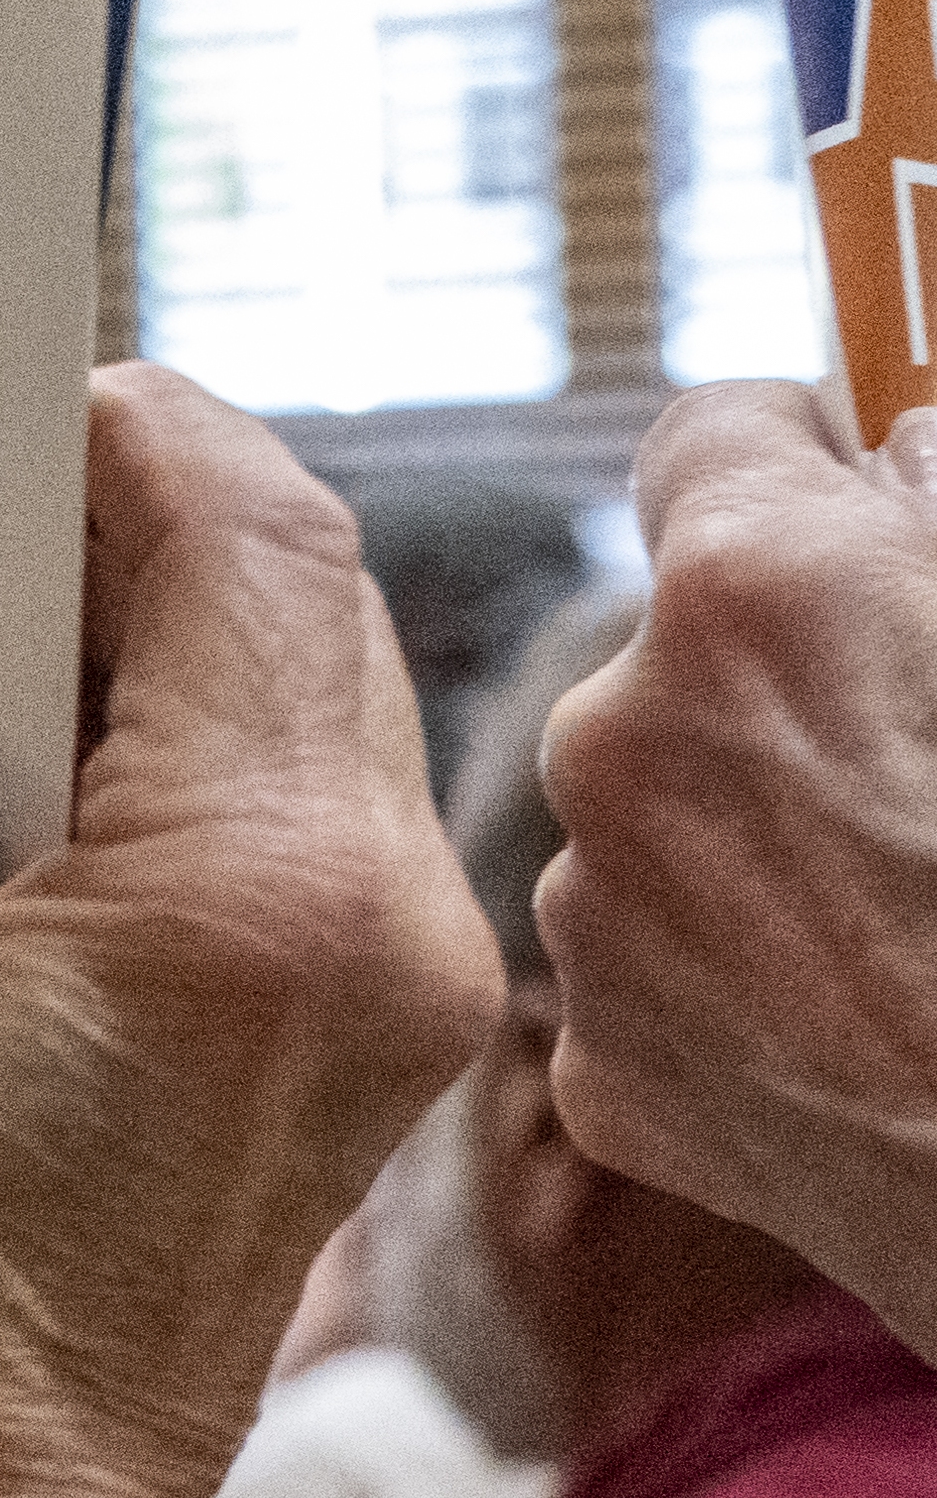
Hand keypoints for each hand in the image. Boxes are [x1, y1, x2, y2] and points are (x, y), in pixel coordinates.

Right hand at [0, 369, 497, 1497]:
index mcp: (255, 881)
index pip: (240, 536)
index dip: (102, 433)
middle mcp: (371, 915)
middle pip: (286, 602)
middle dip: (101, 526)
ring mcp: (382, 988)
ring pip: (283, 702)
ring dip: (118, 644)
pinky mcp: (339, 1048)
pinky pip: (264, 823)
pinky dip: (137, 761)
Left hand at [539, 377, 936, 1353]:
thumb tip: (894, 452)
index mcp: (752, 593)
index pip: (710, 432)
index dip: (794, 452)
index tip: (848, 484)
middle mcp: (620, 736)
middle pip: (686, 646)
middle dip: (792, 671)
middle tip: (925, 751)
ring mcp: (593, 913)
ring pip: (667, 813)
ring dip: (766, 828)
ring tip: (915, 906)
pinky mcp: (599, 1065)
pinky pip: (664, 967)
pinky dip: (749, 974)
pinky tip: (869, 1018)